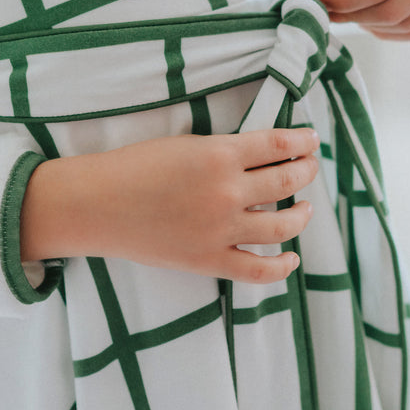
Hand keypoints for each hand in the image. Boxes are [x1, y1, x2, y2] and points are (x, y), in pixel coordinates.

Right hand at [20, 128, 319, 282]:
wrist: (98, 204)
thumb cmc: (134, 166)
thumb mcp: (185, 144)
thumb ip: (224, 152)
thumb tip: (260, 158)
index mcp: (221, 155)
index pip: (279, 146)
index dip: (302, 142)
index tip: (312, 140)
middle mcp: (228, 192)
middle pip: (286, 181)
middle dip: (306, 171)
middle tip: (311, 167)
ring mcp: (221, 229)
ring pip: (282, 225)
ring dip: (301, 214)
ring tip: (305, 207)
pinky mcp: (209, 259)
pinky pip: (258, 269)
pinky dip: (282, 266)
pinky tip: (291, 257)